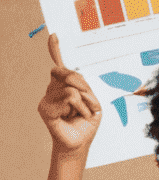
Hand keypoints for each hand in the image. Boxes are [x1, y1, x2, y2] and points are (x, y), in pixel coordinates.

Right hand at [38, 34, 100, 154]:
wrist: (80, 143)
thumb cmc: (85, 123)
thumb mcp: (92, 102)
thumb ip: (84, 87)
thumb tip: (74, 76)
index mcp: (64, 85)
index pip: (59, 65)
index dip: (55, 49)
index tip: (55, 36)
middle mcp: (53, 88)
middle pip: (68, 73)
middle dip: (84, 86)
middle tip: (90, 102)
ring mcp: (47, 97)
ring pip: (72, 87)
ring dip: (85, 102)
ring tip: (82, 113)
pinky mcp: (45, 107)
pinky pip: (69, 97)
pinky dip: (80, 107)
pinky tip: (76, 115)